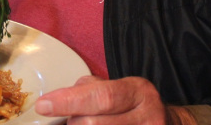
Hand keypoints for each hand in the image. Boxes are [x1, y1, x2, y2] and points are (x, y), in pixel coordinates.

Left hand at [35, 76, 197, 124]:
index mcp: (138, 91)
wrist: (168, 124)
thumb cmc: (133, 106)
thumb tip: (55, 100)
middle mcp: (148, 116)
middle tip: (72, 121)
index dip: (69, 101)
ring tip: (84, 124)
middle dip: (74, 123)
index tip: (43, 105)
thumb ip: (88, 90)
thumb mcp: (118, 89)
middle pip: (93, 124)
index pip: (100, 96)